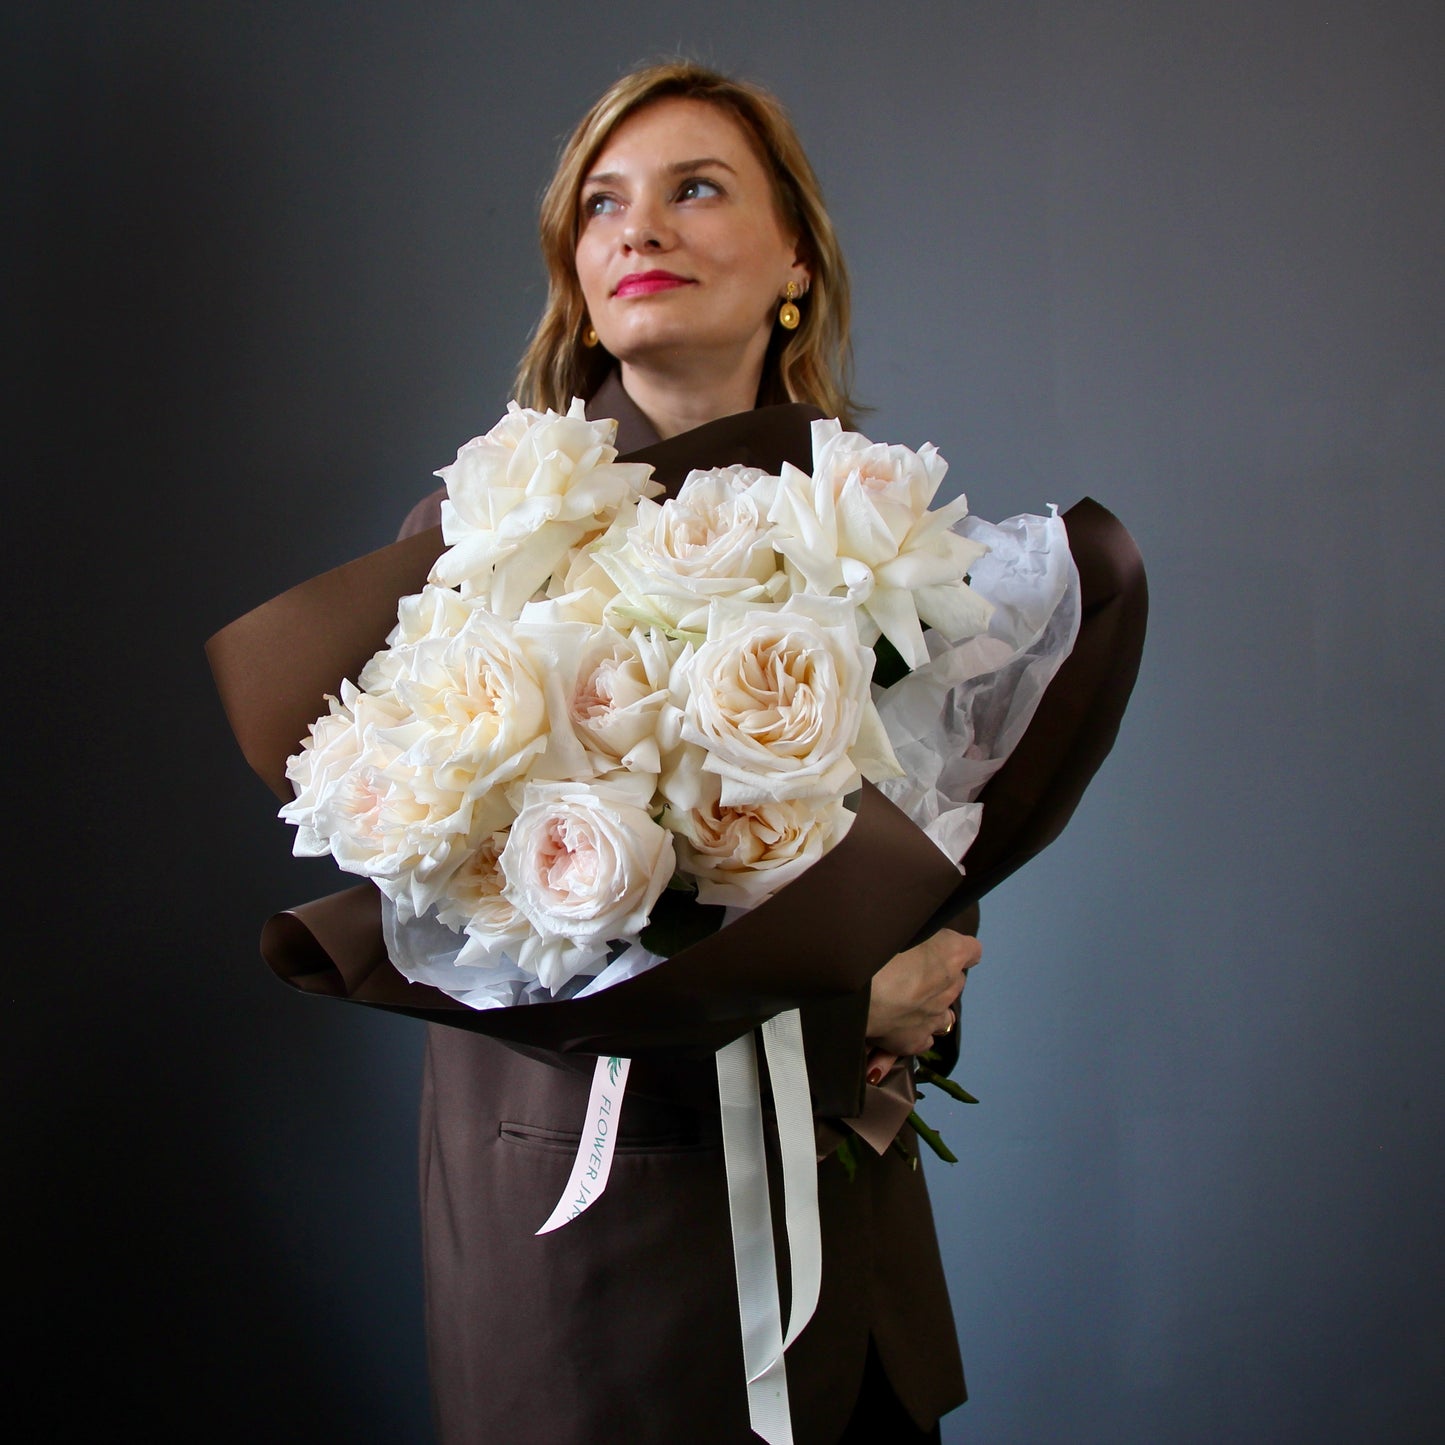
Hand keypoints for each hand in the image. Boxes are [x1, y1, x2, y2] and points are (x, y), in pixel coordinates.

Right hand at [865, 928, 980, 1064]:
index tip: (938, 947)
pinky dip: (914, 1034)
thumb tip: (913, 921)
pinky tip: (896, 1028)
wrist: (849, 985)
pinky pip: (924, 1039)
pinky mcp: (914, 1041)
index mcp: (950, 953)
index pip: (971, 950)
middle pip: (955, 982)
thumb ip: (914, 926)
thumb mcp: (896, 921)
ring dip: (931, 1008)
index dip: (953, 949)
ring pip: (945, 1015)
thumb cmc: (872, 943)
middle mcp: (949, 986)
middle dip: (937, 978)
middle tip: (909, 971)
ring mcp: (933, 1018)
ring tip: (904, 1003)